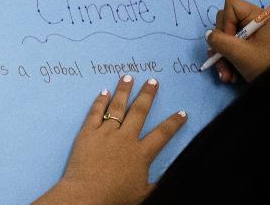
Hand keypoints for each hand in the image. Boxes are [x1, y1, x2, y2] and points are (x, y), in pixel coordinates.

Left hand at [34, 76, 186, 204]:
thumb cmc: (115, 197)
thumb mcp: (142, 194)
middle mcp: (125, 139)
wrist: (87, 195)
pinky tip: (104, 92)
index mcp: (141, 154)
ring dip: (123, 91)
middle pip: (139, 112)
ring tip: (128, 77)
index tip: (182, 112)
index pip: (162, 134)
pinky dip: (100, 101)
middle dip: (147, 95)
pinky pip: (95, 113)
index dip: (174, 123)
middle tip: (153, 81)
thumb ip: (155, 184)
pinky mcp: (88, 133)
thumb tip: (167, 179)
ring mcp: (106, 133)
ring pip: (117, 107)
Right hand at [207, 0, 269, 82]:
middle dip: (220, 45)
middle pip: (224, 23)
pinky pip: (229, 48)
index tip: (231, 40)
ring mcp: (250, 36)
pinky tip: (230, 76)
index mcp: (258, 17)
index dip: (226, 22)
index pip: (231, 6)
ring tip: (227, 76)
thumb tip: (208, 35)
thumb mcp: (240, 53)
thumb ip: (219, 41)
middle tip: (223, 61)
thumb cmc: (264, 66)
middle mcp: (253, 23)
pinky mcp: (247, 48)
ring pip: (224, 38)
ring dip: (221, 58)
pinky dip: (226, 62)